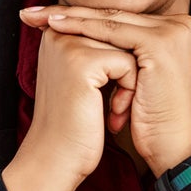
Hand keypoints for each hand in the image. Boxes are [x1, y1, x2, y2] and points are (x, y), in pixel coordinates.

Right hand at [15, 22, 138, 187]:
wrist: (57, 158)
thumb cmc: (74, 124)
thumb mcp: (85, 79)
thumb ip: (99, 50)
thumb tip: (133, 33)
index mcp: (57, 33)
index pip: (110, 32)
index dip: (118, 66)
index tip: (101, 96)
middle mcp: (59, 32)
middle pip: (120, 38)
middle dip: (125, 73)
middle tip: (112, 106)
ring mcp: (69, 45)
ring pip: (127, 49)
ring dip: (130, 83)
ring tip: (113, 110)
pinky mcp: (82, 62)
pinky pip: (128, 64)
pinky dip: (129, 91)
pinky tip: (114, 113)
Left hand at [20, 4, 190, 175]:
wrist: (173, 147)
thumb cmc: (151, 118)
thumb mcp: (135, 77)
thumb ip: (119, 50)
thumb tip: (81, 30)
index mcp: (174, 29)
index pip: (118, 19)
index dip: (81, 16)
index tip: (44, 16)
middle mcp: (179, 24)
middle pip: (113, 16)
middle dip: (69, 13)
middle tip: (31, 12)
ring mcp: (172, 31)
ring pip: (110, 21)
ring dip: (71, 18)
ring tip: (37, 17)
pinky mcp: (161, 43)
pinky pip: (112, 32)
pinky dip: (82, 28)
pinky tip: (57, 25)